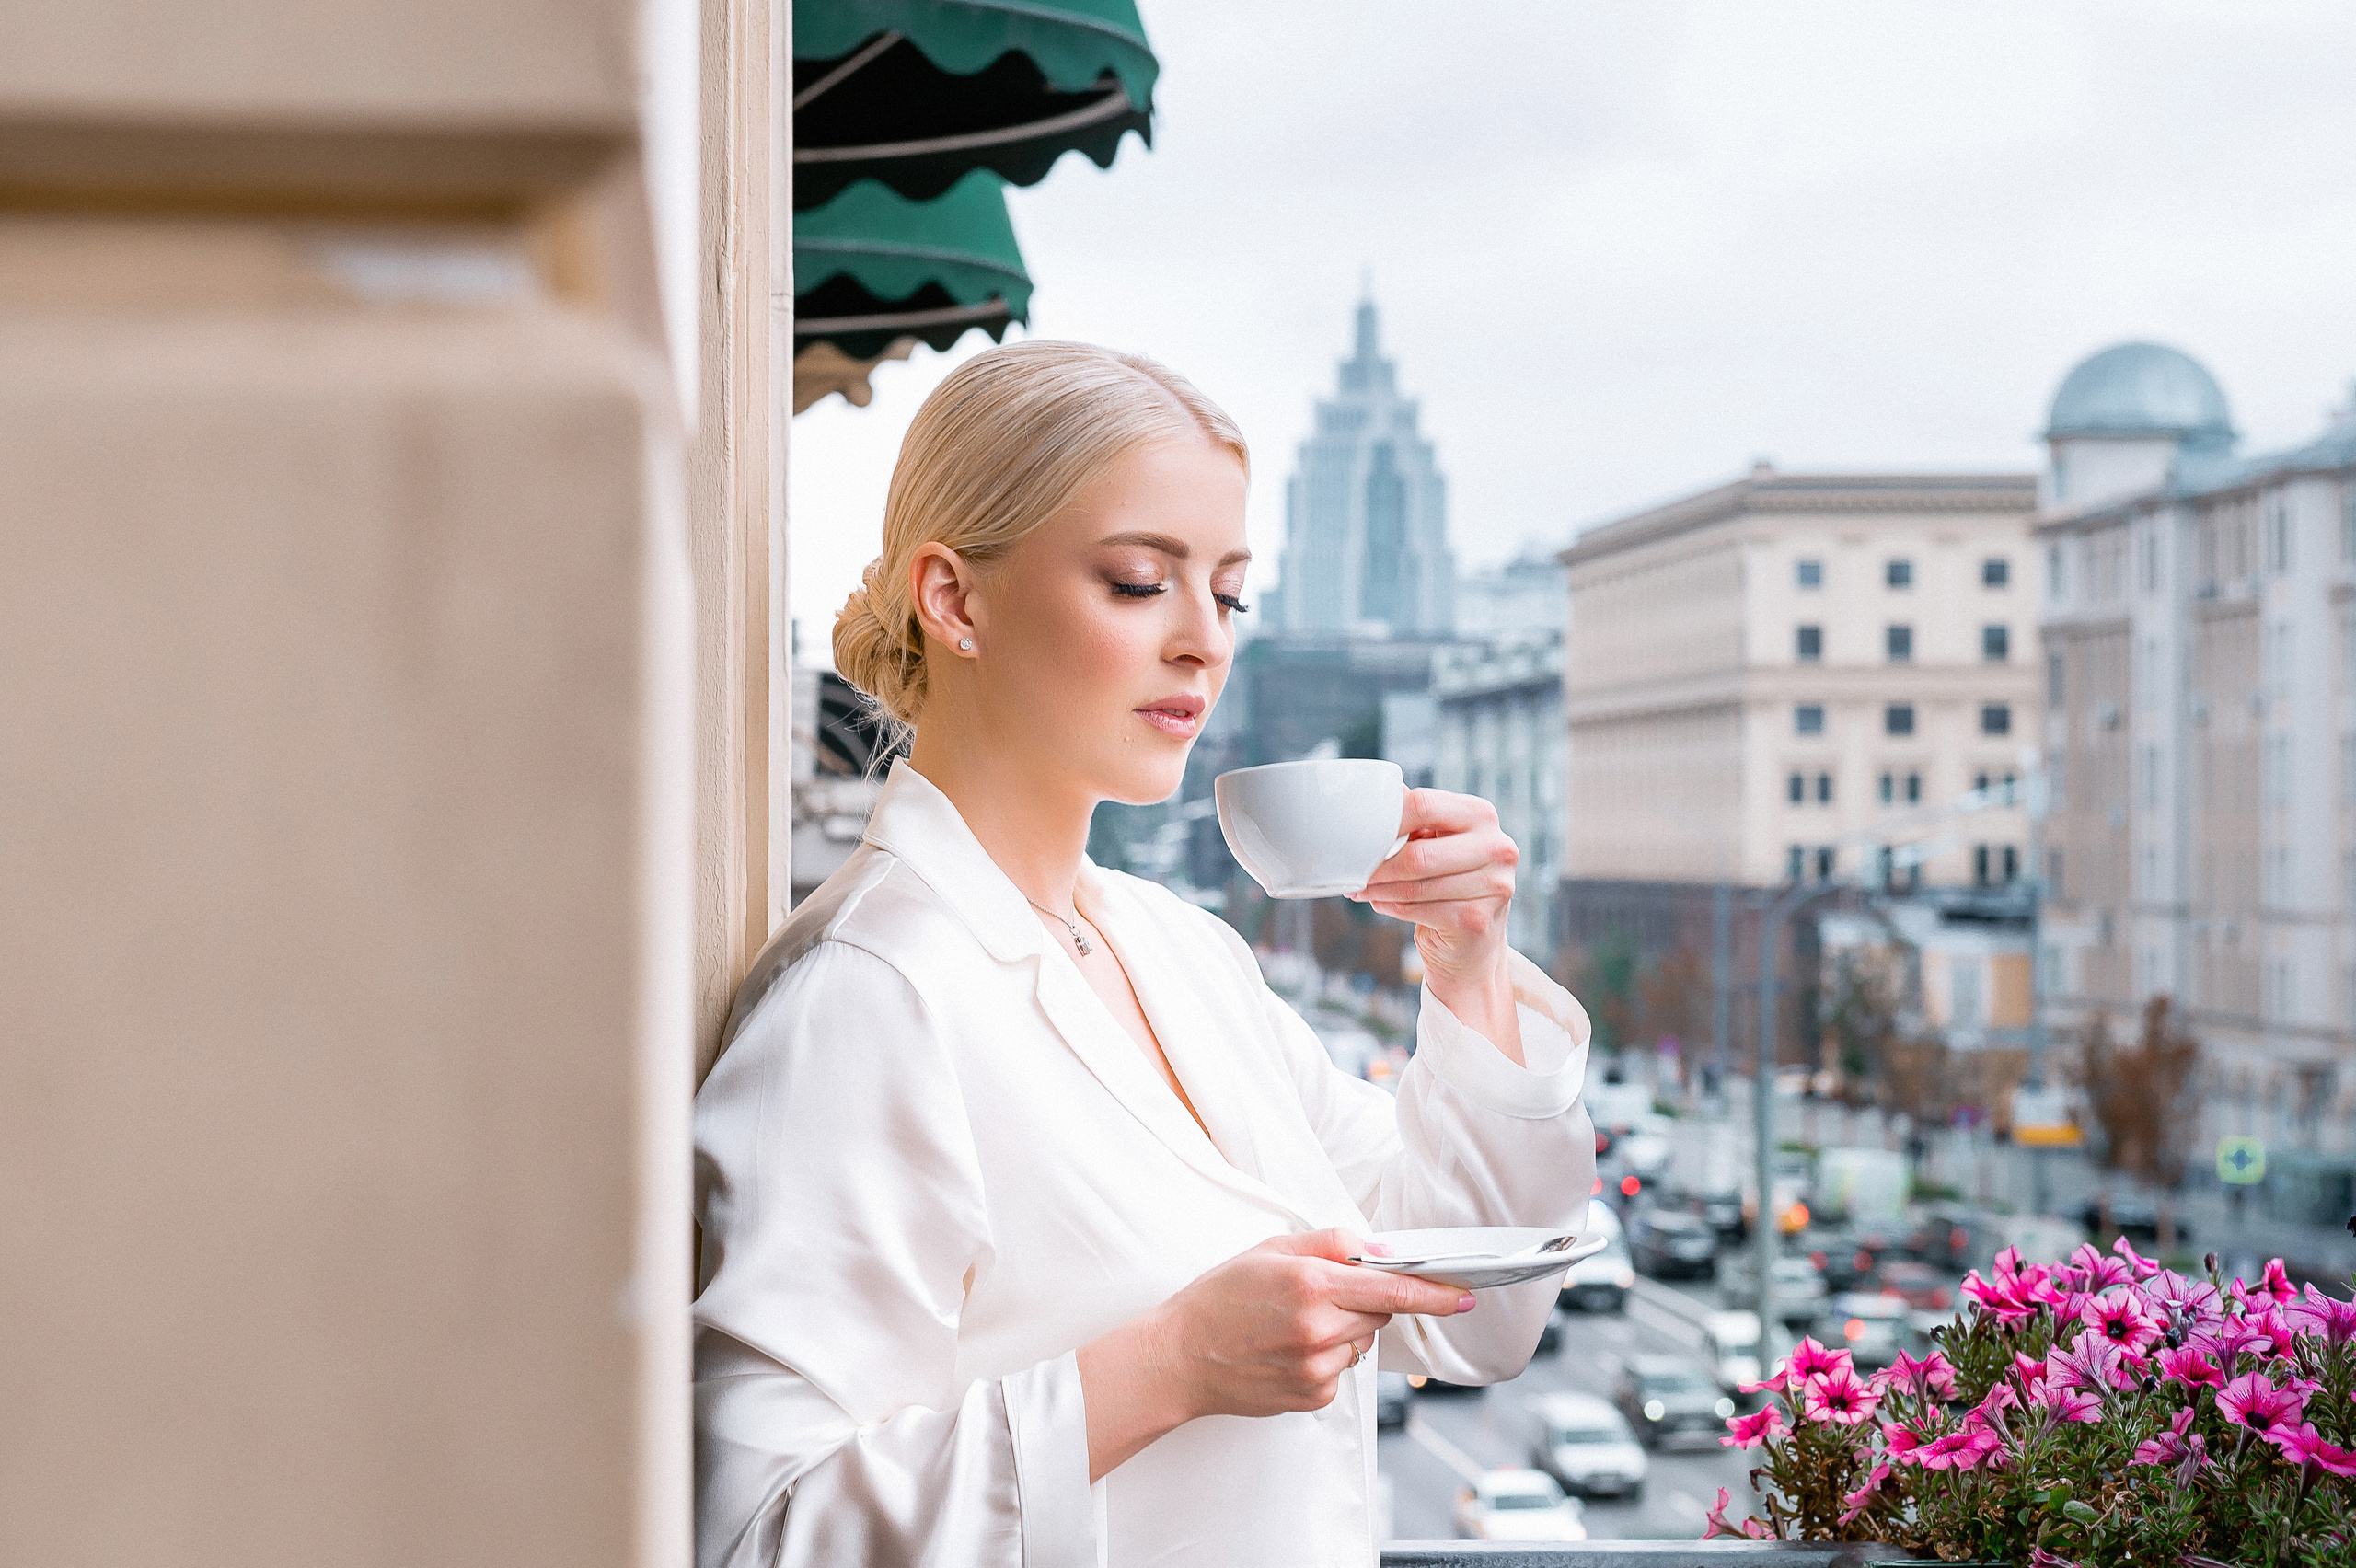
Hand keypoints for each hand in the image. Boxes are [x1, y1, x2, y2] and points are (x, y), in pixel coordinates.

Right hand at [1156, 1230, 1474, 1419]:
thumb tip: (1379, 1251)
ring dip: (1344, 1330)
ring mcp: (1317, 1369)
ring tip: (1293, 1325)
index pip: (1393, 1289)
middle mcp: (1319, 1329)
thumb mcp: (1270, 1250)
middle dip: (1364, 1301)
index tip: (1463, 1294)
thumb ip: (1331, 1243)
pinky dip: (1326, 1358)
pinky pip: (1343, 1371)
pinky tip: (1288, 1350)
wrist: (1179, 1358)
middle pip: (1380, 1314)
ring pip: (1362, 1343)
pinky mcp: (1313, 1396)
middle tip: (1318, 1295)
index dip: (1434, 1293)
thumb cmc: (1219, 1299)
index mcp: (1311, 1284)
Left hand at [1350, 789, 1520, 1050]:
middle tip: (1352, 870)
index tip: (1358, 833)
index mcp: (1482, 815)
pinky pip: (1418, 910)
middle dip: (1378, 865)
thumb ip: (1413, 817)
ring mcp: (1493, 886)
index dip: (1386, 820)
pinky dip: (1391, 907)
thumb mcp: (1437, 841)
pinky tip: (1380, 903)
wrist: (1475, 941)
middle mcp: (1497, 848)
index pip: (1424, 805)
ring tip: (1361, 888)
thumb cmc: (1447, 880)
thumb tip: (1370, 796)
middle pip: (1417, 853)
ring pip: (1415, 885)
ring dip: (1378, 889)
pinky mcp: (1477, 920)